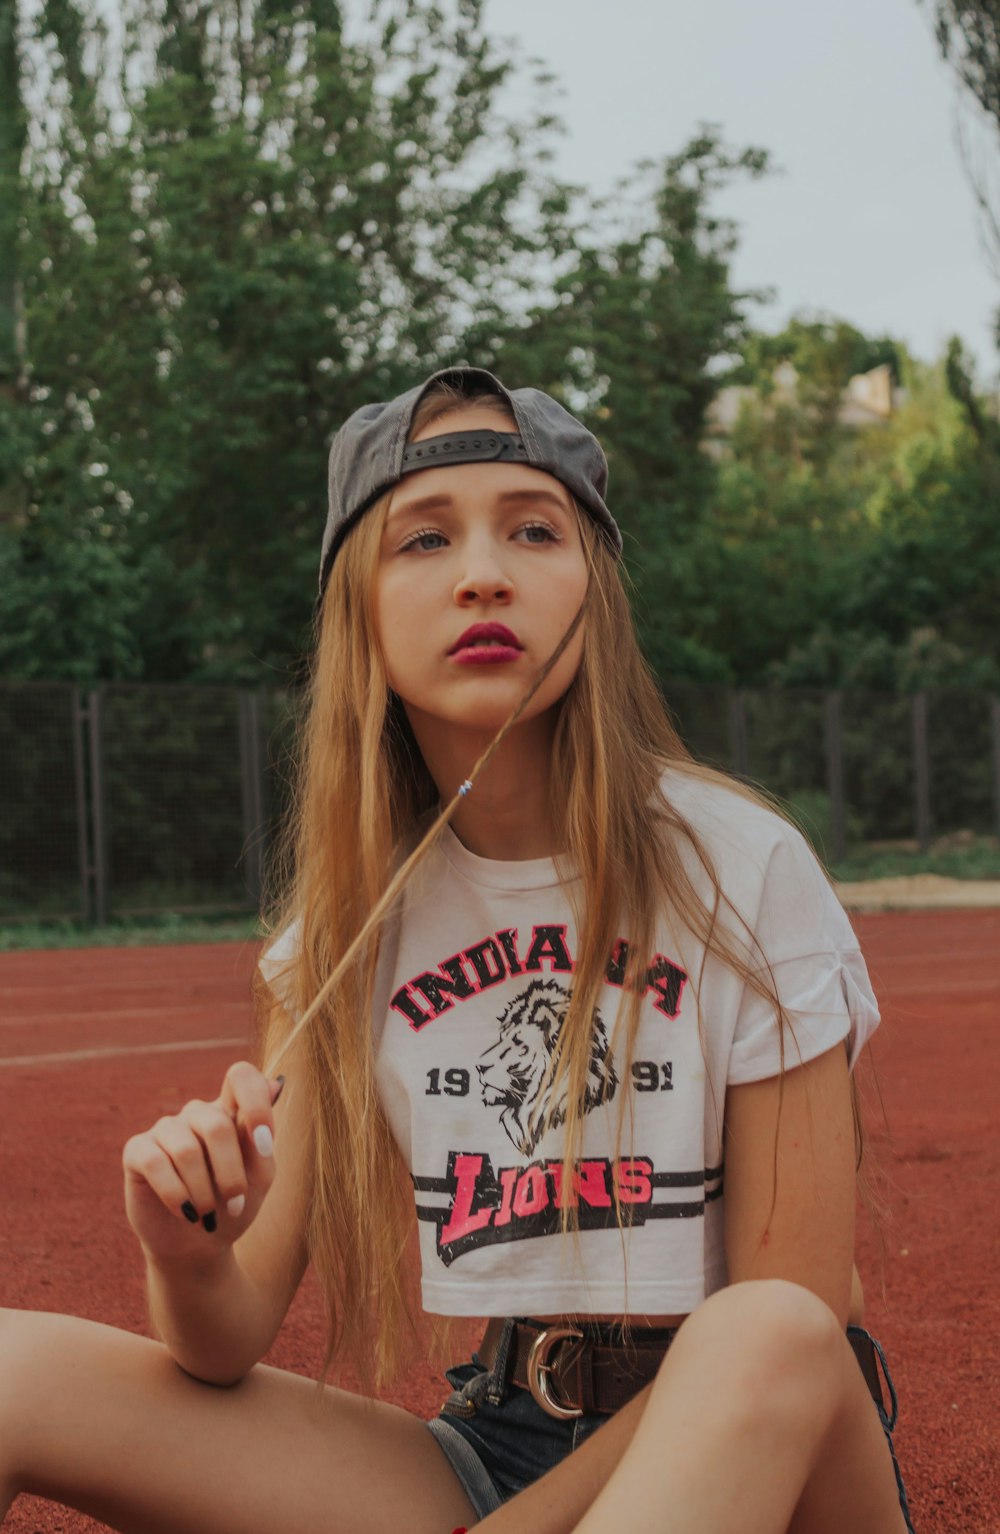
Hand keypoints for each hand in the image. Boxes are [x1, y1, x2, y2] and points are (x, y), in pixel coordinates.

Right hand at [122, 1061, 283, 1266]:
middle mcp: (197, 1114)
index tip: (264, 1144)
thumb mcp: (260, 1177)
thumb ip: (264, 1136)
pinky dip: (176, 1194)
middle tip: (235, 1204)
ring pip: (186, 1150)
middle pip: (217, 1125)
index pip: (240, 1076)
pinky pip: (156, 1163)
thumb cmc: (233, 1206)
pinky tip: (185, 1212)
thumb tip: (276, 1083)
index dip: (254, 1103)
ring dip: (203, 1191)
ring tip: (208, 1215)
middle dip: (231, 1173)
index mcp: (230, 1112)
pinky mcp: (137, 1150)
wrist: (199, 1247)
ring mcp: (166, 1129)